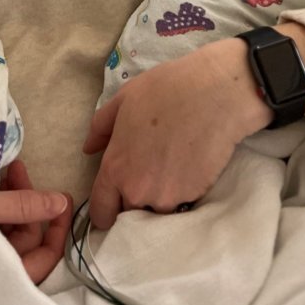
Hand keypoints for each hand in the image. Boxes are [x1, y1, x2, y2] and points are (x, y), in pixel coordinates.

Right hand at [0, 158, 72, 284]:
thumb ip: (23, 206)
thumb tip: (62, 203)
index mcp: (1, 276)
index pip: (45, 258)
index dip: (58, 229)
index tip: (63, 198)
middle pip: (25, 240)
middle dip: (27, 202)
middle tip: (17, 169)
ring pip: (8, 232)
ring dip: (11, 201)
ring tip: (4, 171)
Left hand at [83, 39, 268, 229]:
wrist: (215, 95)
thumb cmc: (165, 91)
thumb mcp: (124, 100)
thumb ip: (100, 128)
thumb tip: (89, 149)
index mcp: (116, 169)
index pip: (102, 211)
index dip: (105, 211)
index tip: (113, 205)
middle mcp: (138, 191)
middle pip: (130, 213)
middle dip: (134, 200)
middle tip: (147, 172)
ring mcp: (168, 198)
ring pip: (157, 211)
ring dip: (159, 198)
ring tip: (170, 168)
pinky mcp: (195, 197)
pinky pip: (181, 203)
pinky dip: (182, 192)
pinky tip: (188, 167)